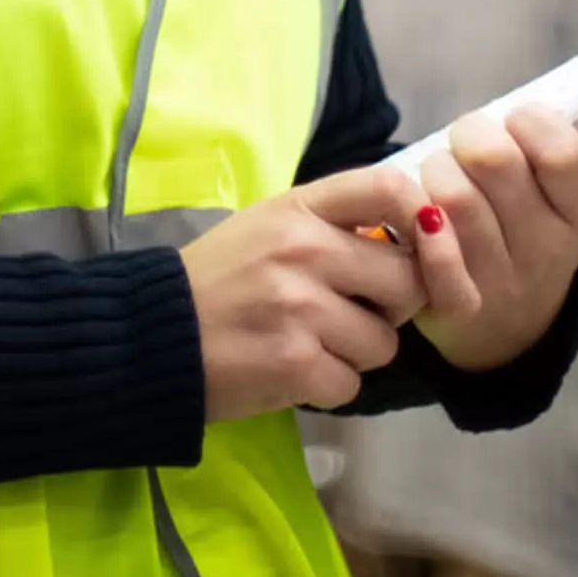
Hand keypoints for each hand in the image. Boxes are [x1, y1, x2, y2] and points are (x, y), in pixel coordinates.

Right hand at [180, 165, 433, 421]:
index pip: (390, 190)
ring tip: (312, 344)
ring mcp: (300, 306)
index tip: (416, 248)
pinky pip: (351, 383)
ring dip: (356, 353)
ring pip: (384, 341)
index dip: (423, 221)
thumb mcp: (272, 227)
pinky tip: (293, 372)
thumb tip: (414, 240)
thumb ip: (334, 227)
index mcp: (301, 207)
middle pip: (406, 280)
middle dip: (391, 307)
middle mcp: (305, 249)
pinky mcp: (293, 363)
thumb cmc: (220, 277)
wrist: (153, 335)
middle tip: (354, 312)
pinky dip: (329, 387)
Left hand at [406, 80, 577, 374]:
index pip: (562, 153)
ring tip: (441, 175)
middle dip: (471, 134)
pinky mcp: (456, 307)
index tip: (518, 120)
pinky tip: (416, 211)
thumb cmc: (546, 228)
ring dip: (436, 171)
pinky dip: (415, 225)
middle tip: (469, 142)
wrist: (507, 325)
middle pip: (495, 162)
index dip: (529, 122)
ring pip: (453, 197)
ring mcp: (502, 281)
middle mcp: (547, 251)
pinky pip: (433, 262)